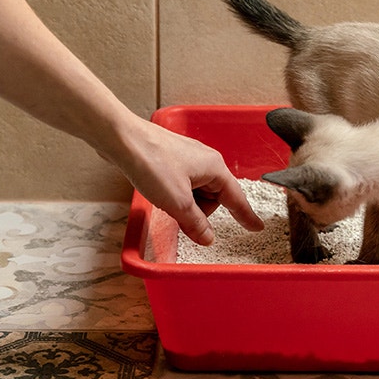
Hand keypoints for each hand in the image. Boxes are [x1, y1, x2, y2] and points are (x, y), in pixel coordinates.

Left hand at [104, 118, 263, 244]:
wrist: (122, 139)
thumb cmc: (151, 162)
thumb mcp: (177, 202)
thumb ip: (195, 223)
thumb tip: (208, 238)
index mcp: (214, 168)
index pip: (236, 198)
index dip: (246, 216)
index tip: (257, 227)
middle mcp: (205, 161)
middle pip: (213, 198)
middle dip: (198, 211)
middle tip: (178, 214)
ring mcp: (187, 159)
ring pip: (195, 192)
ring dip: (183, 203)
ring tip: (164, 200)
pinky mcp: (171, 160)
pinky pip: (181, 185)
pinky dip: (174, 195)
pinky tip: (159, 194)